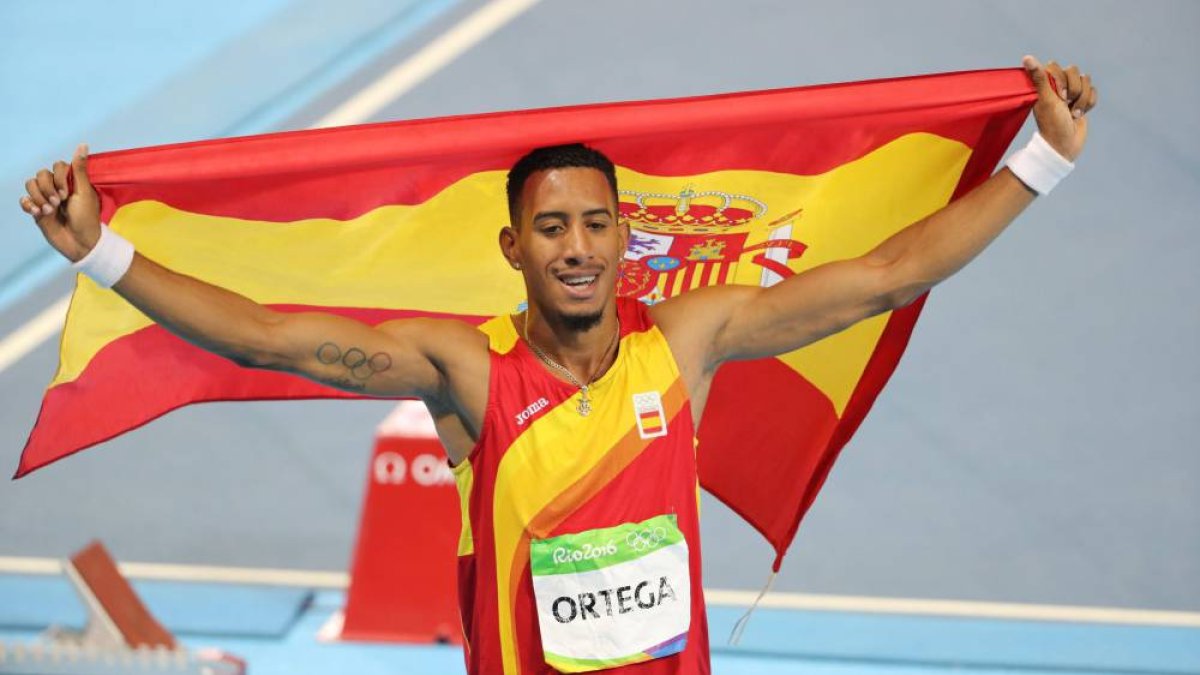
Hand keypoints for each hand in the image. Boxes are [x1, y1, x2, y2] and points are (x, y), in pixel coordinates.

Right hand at [19, 144, 101, 262]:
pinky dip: (28, 205)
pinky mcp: (37, 211)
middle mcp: (58, 187)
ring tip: (50, 210)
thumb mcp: (84, 192)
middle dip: (48, 188)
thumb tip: (82, 144)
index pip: (57, 166)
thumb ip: (80, 169)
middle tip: (59, 202)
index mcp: (71, 182)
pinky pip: (24, 200)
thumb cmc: (87, 218)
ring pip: (30, 185)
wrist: (80, 243)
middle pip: (41, 174)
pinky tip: (38, 213)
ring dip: (39, 197)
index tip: (67, 192)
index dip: (60, 177)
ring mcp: (46, 198)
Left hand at [1023, 56, 1096, 161]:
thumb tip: (1027, 57)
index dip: (1062, 81)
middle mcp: (1056, 86)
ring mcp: (1070, 93)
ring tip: (1072, 113)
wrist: (1065, 145)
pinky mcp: (1082, 100)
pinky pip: (1093, 91)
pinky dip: (1089, 103)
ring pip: (1086, 81)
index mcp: (1043, 84)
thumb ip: (1039, 78)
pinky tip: (1079, 114)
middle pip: (1074, 71)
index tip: (1059, 97)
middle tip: (1065, 105)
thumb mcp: (1046, 100)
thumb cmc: (1052, 124)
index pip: (1056, 66)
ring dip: (1082, 100)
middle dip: (1074, 90)